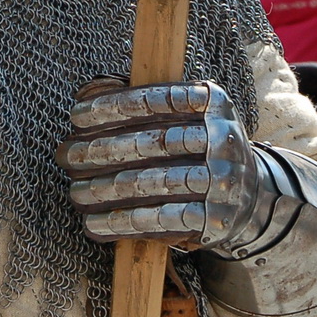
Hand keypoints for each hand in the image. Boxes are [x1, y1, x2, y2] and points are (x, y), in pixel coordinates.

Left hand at [55, 78, 264, 252]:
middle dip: (101, 149)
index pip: (156, 99)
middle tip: (66, 156)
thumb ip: (147, 103)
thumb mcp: (187, 115)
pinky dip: (124, 222)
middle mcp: (224, 136)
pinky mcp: (216, 217)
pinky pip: (162, 218)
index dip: (112, 106)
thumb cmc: (198, 148)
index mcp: (213, 101)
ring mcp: (224, 179)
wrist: (250, 198)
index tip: (75, 116)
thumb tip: (87, 93)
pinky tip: (95, 223)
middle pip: (151, 142)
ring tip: (75, 192)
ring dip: (106, 189)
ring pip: (153, 182)